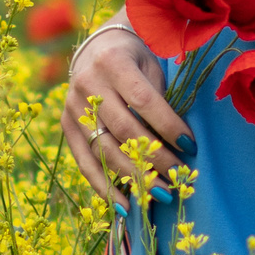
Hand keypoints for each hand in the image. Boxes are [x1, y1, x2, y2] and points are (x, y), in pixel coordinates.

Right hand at [60, 23, 187, 205]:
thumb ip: (159, 99)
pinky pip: (85, 162)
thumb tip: (178, 145)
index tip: (189, 146)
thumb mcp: (151, 66)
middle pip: (122, 130)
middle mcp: (87, 84)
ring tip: (160, 195)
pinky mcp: (65, 126)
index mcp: (112, 62)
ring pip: (103, 150)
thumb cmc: (136, 60)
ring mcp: (72, 107)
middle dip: (153, 159)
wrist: (97, 49)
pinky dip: (105, 186)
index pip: (142, 100)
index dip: (166, 125)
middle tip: (178, 179)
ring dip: (133, 177)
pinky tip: (125, 205)